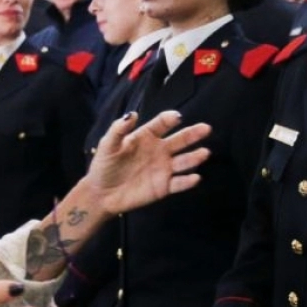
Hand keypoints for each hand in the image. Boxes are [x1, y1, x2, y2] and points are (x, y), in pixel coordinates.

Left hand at [86, 110, 210, 214]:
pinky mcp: (164, 187)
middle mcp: (159, 150)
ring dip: (194, 157)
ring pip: (184, 161)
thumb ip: (118, 129)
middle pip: (180, 140)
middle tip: (206, 128)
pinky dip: (188, 181)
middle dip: (193, 134)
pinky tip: (195, 177)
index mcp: (146, 136)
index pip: (162, 124)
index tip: (176, 117)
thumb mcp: (108, 145)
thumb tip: (133, 113)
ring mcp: (164, 169)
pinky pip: (179, 183)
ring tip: (204, 153)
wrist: (101, 194)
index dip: (169, 119)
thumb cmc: (104, 166)